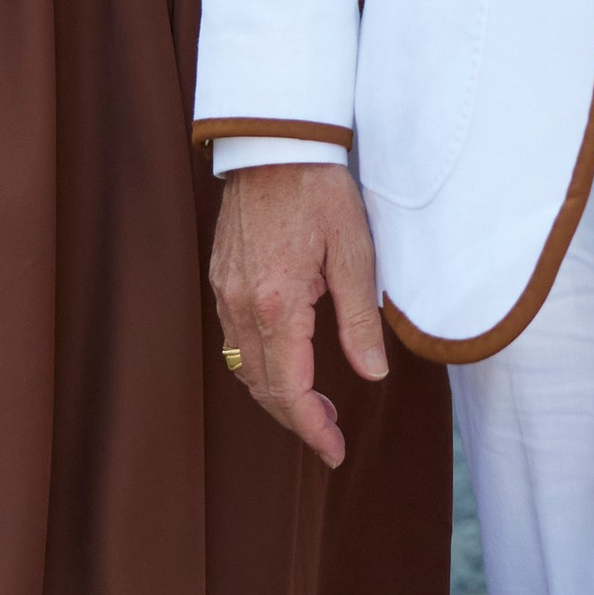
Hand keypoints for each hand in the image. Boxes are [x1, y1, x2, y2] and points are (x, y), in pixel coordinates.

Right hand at [209, 163, 388, 469]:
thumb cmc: (320, 189)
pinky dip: (258, 364)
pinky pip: (234, 338)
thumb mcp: (354, 252)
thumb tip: (372, 375)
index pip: (289, 389)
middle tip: (330, 435)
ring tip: (313, 405)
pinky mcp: (221, 276)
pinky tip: (285, 363)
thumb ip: (360, 319)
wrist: (274, 142)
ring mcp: (225, 290)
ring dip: (275, 394)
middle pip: (261, 386)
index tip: (334, 452)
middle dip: (295, 419)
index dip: (312, 429)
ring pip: (243, 366)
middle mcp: (242, 303)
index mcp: (277, 302)